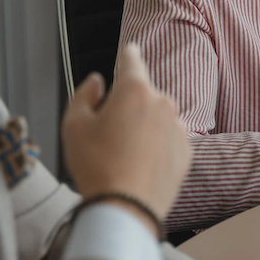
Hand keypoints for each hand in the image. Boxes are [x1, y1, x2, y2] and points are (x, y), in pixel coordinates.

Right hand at [61, 43, 190, 226]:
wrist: (125, 209)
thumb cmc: (97, 168)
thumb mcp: (73, 125)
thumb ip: (84, 95)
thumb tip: (96, 83)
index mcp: (134, 91)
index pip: (132, 61)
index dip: (127, 54)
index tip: (130, 49)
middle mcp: (162, 104)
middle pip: (142, 95)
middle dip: (127, 106)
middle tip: (107, 134)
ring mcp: (178, 129)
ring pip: (156, 118)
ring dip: (143, 127)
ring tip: (123, 156)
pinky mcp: (186, 153)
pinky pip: (168, 140)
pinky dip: (156, 146)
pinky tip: (139, 165)